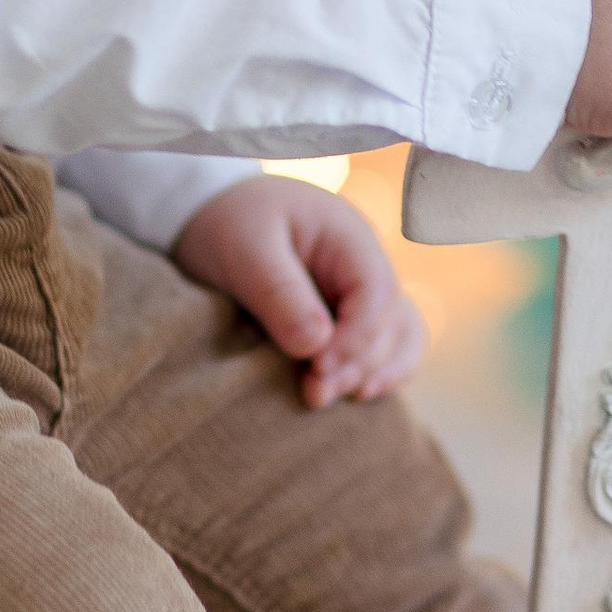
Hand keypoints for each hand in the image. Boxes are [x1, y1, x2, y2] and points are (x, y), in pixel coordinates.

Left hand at [173, 175, 425, 408]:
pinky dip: (377, 370)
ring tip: (329, 397)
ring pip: (400, 335)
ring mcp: (361, 289)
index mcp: (347, 236)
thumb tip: (316, 345)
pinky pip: (385, 344)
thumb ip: (278, 292)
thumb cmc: (228, 223)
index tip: (317, 367)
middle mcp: (365, 263)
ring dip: (372, 371)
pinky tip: (352, 395)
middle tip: (313, 394)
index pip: (376, 292)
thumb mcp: (244, 247)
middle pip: (390, 321)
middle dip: (356, 363)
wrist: (212, 214)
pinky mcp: (348, 314)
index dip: (356, 338)